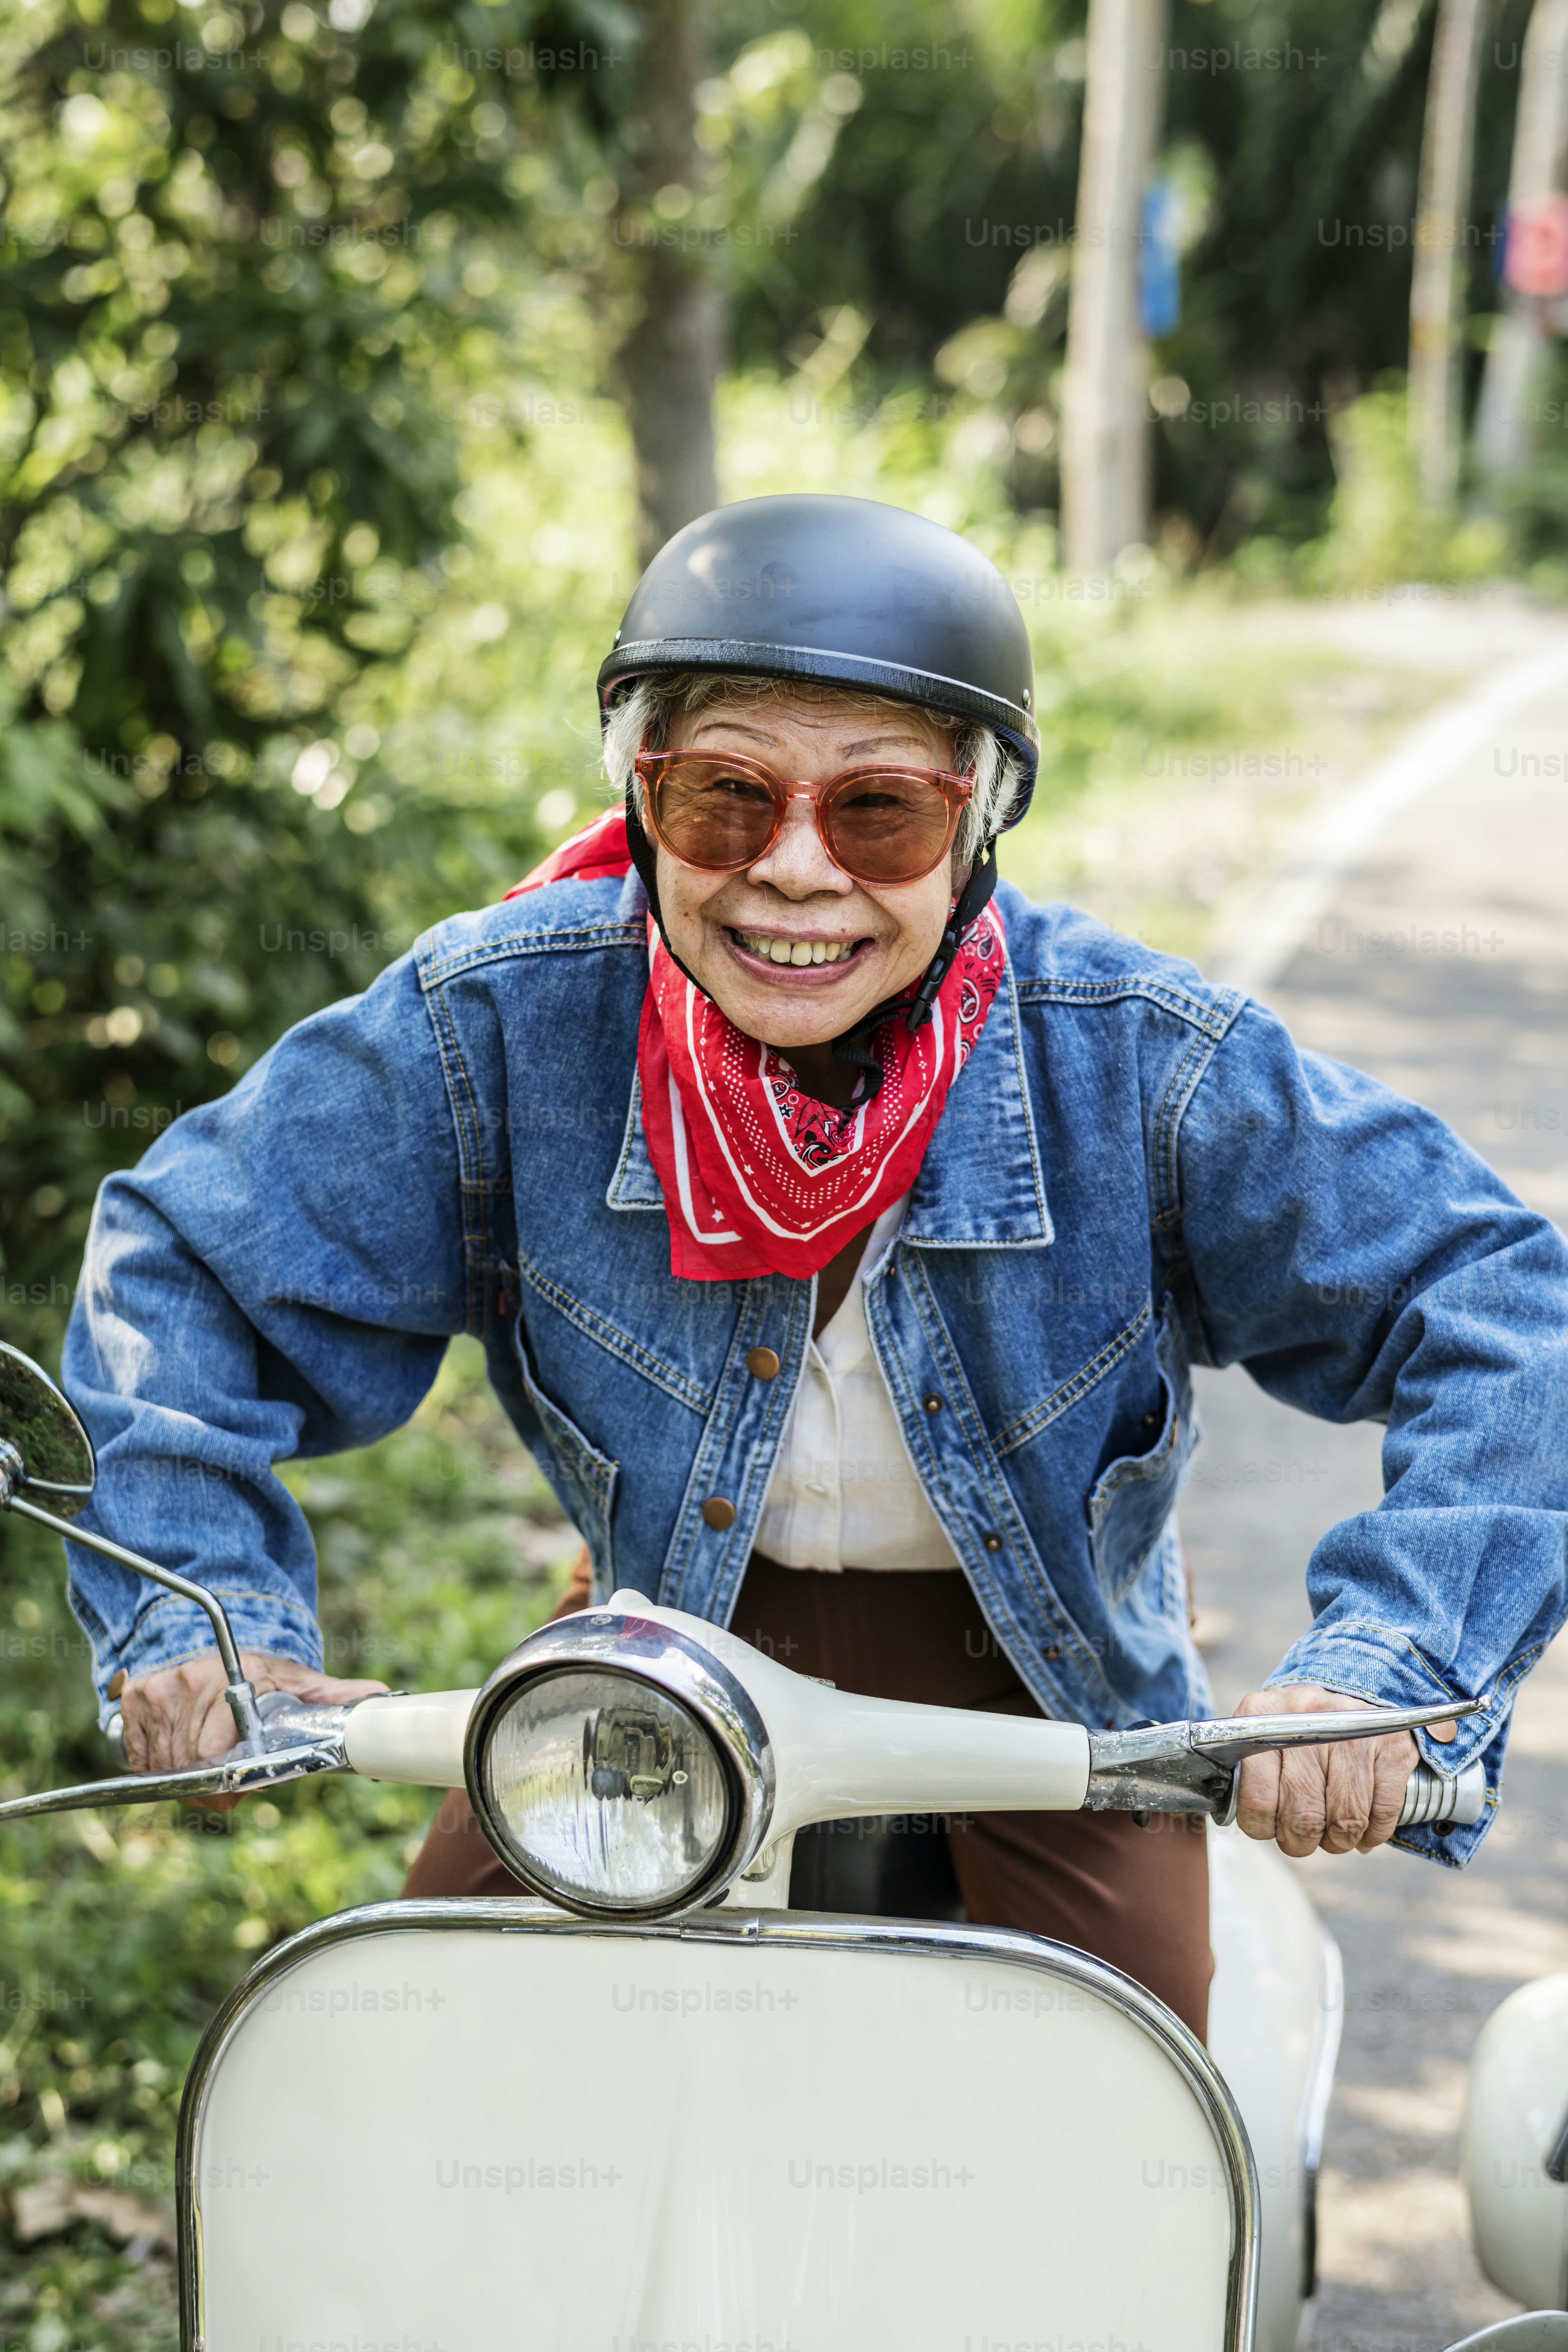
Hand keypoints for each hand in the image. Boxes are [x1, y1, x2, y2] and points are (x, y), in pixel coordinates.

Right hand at [117, 1650, 387, 1776]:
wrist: (203, 1638)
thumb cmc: (253, 1668)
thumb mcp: (293, 1678)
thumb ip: (332, 1694)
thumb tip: (381, 1698)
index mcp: (225, 1682)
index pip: (216, 1751)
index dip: (227, 1781)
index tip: (236, 1793)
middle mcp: (184, 1686)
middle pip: (189, 1765)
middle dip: (209, 1784)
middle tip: (229, 1786)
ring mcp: (154, 1696)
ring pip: (163, 1765)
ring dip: (185, 1777)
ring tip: (209, 1769)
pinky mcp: (130, 1705)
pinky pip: (139, 1757)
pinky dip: (157, 1766)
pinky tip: (180, 1755)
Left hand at [1233, 1683, 1434, 1856]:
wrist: (1348, 1690)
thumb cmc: (1297, 1729)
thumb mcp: (1261, 1736)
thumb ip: (1248, 1775)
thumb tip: (1255, 1825)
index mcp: (1262, 1716)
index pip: (1256, 1799)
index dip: (1263, 1828)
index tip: (1270, 1829)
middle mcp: (1308, 1717)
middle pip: (1303, 1815)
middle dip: (1302, 1841)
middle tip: (1303, 1839)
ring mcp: (1354, 1730)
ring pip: (1346, 1819)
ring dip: (1339, 1841)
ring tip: (1334, 1834)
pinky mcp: (1392, 1744)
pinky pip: (1383, 1811)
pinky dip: (1374, 1832)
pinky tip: (1364, 1829)